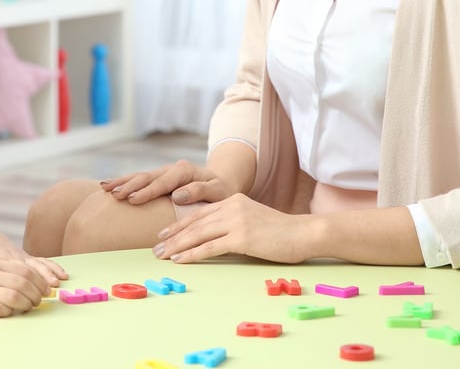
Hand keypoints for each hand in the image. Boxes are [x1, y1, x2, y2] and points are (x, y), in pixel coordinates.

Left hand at [0, 226, 67, 286]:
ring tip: (58, 282)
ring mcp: (22, 256)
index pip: (15, 271)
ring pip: (38, 264)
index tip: (32, 291)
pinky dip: (53, 267)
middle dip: (41, 278)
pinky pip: (42, 261)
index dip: (24, 282)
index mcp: (0, 260)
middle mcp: (14, 258)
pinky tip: (63, 275)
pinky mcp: (27, 257)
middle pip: (30, 268)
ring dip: (49, 273)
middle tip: (50, 288)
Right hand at [0, 258, 52, 316]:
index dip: (40, 281)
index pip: (26, 271)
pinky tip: (9, 313)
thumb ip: (5, 271)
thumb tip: (30, 282)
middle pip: (23, 283)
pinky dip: (7, 312)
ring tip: (27, 308)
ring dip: (25, 305)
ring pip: (14, 296)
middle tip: (38, 302)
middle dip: (36, 295)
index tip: (46, 290)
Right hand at [101, 159, 236, 206]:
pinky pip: (138, 180)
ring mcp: (163, 173)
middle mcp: (172, 169)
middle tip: (115, 195)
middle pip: (147, 177)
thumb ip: (201, 191)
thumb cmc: (221, 192)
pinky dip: (123, 182)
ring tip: (105, 188)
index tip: (134, 199)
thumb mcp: (219, 192)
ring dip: (122, 182)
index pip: (164, 182)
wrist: (221, 185)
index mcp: (186, 171)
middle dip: (130, 185)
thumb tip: (178, 195)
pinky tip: (107, 186)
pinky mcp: (158, 179)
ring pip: (139, 176)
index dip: (148, 190)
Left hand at [152, 193, 309, 263]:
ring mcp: (236, 221)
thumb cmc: (281, 231)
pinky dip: (192, 254)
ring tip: (162, 256)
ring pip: (198, 234)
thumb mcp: (253, 218)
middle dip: (172, 236)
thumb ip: (234, 222)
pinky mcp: (242, 237)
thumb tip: (214, 236)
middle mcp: (231, 206)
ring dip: (177, 246)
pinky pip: (210, 247)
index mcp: (233, 200)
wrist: (304, 233)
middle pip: (195, 223)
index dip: (179, 224)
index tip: (164, 234)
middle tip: (155, 248)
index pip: (199, 213)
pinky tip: (180, 260)